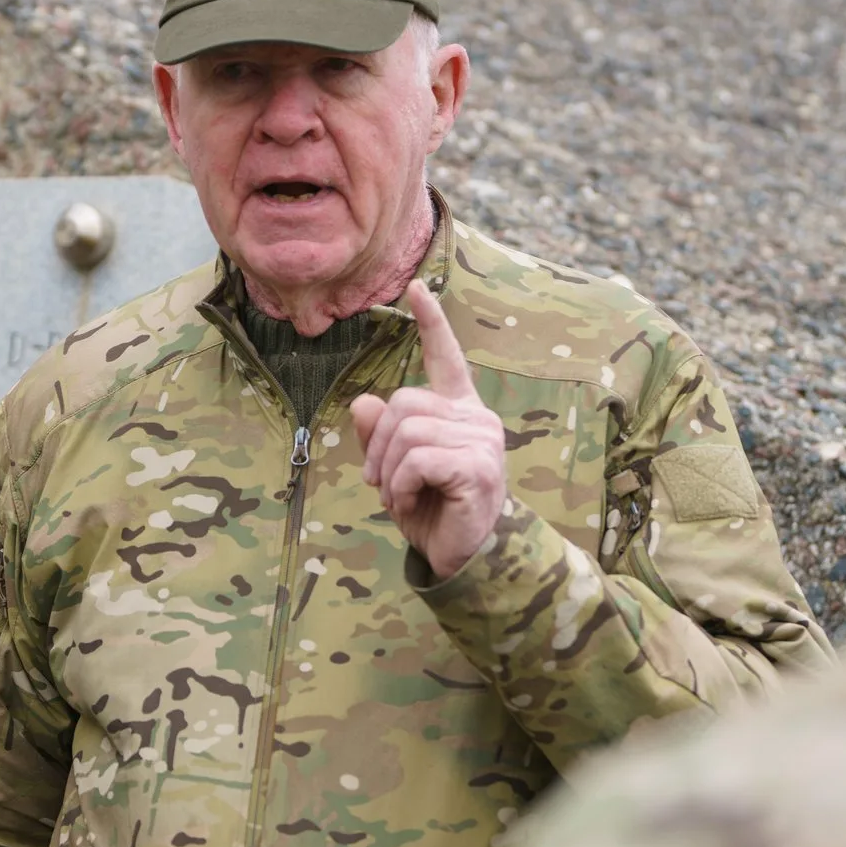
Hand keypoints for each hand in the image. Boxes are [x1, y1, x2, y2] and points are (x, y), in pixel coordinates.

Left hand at [350, 281, 506, 580]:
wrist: (462, 557)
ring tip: (399, 498)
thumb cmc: (432, 511)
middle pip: (403, 403)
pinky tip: (411, 504)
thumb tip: (363, 403)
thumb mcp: (394, 472)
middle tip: (383, 485)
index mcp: (459, 410)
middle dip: (378, 447)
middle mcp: (475, 418)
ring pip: (406, 432)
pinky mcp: (478, 468)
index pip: (446, 358)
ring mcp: (481, 441)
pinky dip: (401, 486)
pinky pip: (417, 460)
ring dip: (387, 473)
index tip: (417, 289)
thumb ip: (379, 436)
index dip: (432, 324)